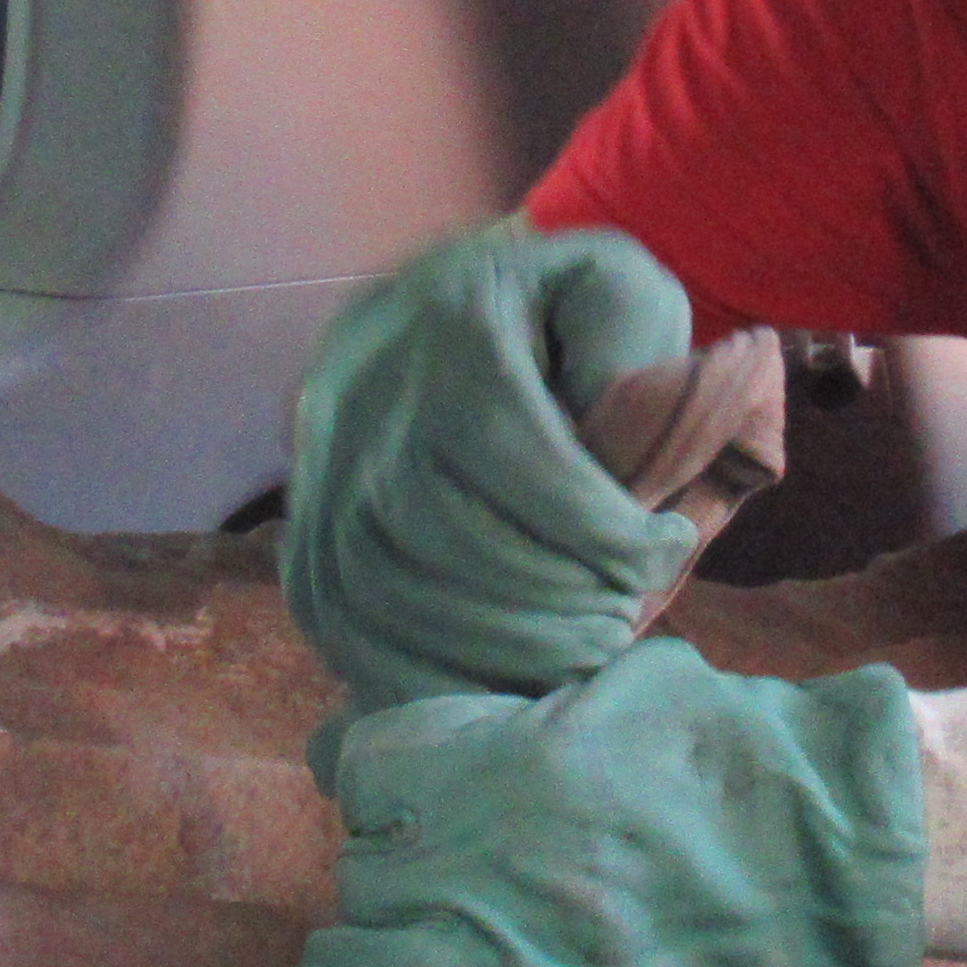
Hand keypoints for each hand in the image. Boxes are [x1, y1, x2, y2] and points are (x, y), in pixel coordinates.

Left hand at [212, 635, 924, 966]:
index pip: (358, 774)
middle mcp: (450, 868)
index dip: (401, 786)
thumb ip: (465, 710)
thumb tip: (334, 743)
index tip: (451, 793)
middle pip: (351, 881)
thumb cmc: (714, 755)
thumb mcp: (593, 683)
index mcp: (469, 764)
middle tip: (476, 884)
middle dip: (395, 881)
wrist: (812, 853)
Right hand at [279, 223, 703, 705]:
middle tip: (622, 617)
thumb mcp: (614, 287)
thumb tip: (603, 446)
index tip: (666, 547)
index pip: (522, 459)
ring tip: (575, 652)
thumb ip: (628, 340)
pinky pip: (337, 621)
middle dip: (554, 601)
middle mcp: (363, 395)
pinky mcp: (300, 528)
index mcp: (450, 329)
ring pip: (384, 589)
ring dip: (495, 647)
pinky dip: (418, 670)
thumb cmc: (552, 315)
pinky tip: (497, 679)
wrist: (440, 309)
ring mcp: (316, 468)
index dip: (605, 529)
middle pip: (447, 535)